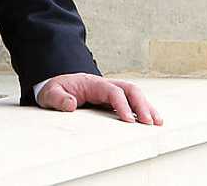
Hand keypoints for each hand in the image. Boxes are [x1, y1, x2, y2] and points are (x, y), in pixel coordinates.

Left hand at [37, 73, 162, 124]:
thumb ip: (57, 98)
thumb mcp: (49, 94)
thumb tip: (70, 104)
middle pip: (130, 89)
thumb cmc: (55, 90)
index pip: (112, 91)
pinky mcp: (113, 99)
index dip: (122, 104)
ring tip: (157, 123)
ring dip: (147, 107)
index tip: (129, 120)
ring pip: (134, 95)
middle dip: (142, 104)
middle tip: (149, 122)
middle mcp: (104, 85)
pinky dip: (143, 109)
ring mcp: (110, 91)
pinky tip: (151, 120)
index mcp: (91, 83)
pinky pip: (132, 101)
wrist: (56, 86)